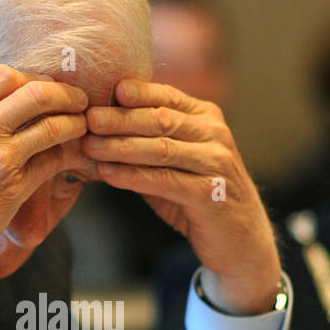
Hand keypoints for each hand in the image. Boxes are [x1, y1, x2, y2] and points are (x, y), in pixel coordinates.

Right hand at [0, 65, 88, 298]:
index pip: (2, 75)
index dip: (31, 78)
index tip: (42, 88)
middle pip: (35, 90)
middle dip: (63, 93)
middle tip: (76, 100)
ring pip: (51, 124)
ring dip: (74, 123)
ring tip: (84, 126)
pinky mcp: (12, 189)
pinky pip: (52, 162)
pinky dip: (68, 156)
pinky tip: (72, 158)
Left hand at [82, 80, 281, 314]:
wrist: (240, 240)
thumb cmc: (199, 197)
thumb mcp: (176, 162)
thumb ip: (147, 142)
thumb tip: (97, 128)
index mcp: (207, 118)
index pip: (167, 97)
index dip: (136, 93)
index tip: (105, 90)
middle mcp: (215, 135)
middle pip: (161, 120)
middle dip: (121, 118)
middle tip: (89, 119)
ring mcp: (216, 163)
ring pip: (161, 149)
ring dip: (121, 146)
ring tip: (90, 146)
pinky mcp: (211, 194)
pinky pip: (165, 181)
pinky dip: (133, 176)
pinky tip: (108, 174)